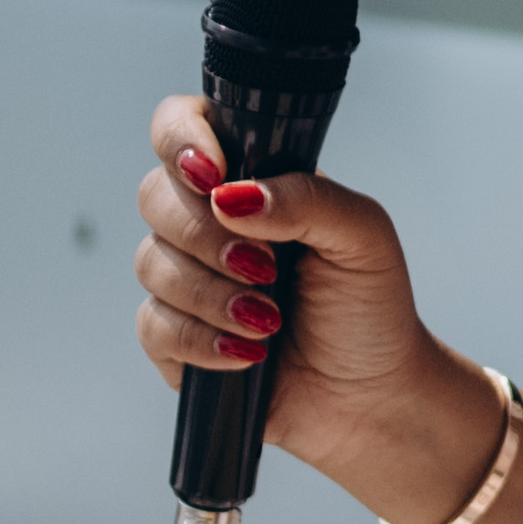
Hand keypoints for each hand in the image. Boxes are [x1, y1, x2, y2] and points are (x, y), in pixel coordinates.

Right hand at [128, 96, 489, 523]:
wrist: (371, 396)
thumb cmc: (370, 307)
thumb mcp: (362, 237)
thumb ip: (307, 198)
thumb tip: (231, 193)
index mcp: (253, 181)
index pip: (185, 127)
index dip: (182, 141)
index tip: (214, 175)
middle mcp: (209, 222)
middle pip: (155, 196)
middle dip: (207, 235)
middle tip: (267, 268)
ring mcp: (186, 279)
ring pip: (152, 263)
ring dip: (214, 294)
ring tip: (270, 320)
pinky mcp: (173, 338)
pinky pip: (154, 325)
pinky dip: (203, 340)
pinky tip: (248, 354)